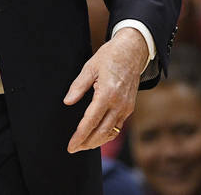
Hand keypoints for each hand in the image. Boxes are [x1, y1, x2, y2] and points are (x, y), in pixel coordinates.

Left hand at [63, 27, 147, 151]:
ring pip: (111, 132)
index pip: (91, 121)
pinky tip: (97, 136)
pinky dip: (107, 134)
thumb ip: (78, 86)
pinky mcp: (129, 107)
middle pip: (102, 132)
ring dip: (97, 142)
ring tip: (83, 146)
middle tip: (74, 149)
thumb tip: (67, 102)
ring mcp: (126, 107)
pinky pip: (117, 126)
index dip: (80, 135)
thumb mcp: (89, 67)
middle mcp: (119, 104)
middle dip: (87, 143)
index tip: (71, 145)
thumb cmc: (109, 57)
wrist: (132, 51)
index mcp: (107, 93)